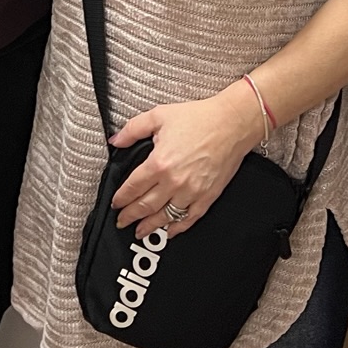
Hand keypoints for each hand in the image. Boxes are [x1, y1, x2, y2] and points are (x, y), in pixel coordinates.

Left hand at [109, 86, 266, 239]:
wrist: (231, 123)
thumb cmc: (199, 118)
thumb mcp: (159, 115)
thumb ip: (133, 129)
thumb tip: (115, 141)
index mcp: (159, 163)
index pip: (133, 188)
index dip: (121, 199)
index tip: (115, 203)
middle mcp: (173, 182)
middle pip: (145, 206)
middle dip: (130, 216)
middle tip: (122, 222)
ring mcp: (191, 192)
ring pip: (164, 217)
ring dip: (149, 226)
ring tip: (140, 231)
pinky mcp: (207, 197)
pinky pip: (189, 219)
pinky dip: (177, 228)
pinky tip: (170, 231)